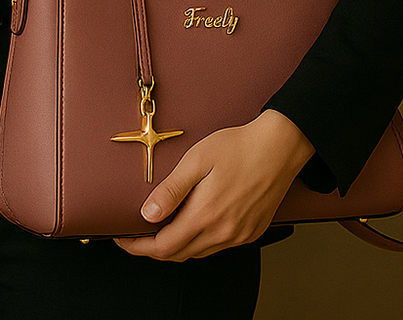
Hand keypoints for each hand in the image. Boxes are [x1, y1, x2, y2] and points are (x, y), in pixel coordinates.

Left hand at [113, 110, 313, 260]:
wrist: (280, 147)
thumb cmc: (238, 147)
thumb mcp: (196, 161)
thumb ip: (170, 191)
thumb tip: (147, 215)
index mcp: (205, 215)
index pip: (163, 247)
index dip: (138, 247)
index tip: (123, 239)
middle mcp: (223, 232)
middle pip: (178, 255)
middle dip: (152, 249)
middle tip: (135, 235)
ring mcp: (239, 235)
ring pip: (198, 253)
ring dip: (175, 247)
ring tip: (159, 230)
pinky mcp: (251, 232)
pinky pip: (217, 247)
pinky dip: (198, 242)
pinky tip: (192, 225)